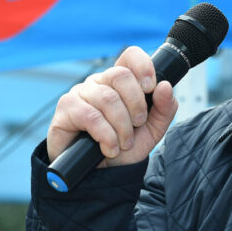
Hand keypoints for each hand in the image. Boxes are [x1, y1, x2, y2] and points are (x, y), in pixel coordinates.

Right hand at [46, 46, 177, 166]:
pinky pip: (90, 116)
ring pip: (108, 98)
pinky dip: (106, 135)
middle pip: (121, 76)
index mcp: (121, 82)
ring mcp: (80, 93)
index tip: (151, 87)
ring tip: (124, 143)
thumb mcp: (152, 130)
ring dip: (122, 126)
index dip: (143, 66)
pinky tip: (109, 148)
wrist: (99, 174)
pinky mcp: (66, 109)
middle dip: (136, 104)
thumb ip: (164, 109)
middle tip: (138, 124)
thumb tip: (165, 86)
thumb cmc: (123, 147)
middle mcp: (99, 82)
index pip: (130, 56)